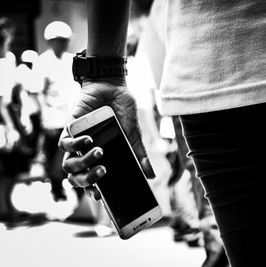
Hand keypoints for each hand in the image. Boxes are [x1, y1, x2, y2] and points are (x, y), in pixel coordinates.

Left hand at [58, 77, 154, 198]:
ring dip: (82, 163)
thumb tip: (151, 175)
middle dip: (87, 180)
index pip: (92, 181)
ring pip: (68, 164)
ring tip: (99, 153)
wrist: (113, 87)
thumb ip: (139, 155)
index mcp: (101, 158)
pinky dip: (75, 144)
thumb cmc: (123, 110)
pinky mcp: (70, 128)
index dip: (93, 191)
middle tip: (103, 173)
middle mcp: (86, 153)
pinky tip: (89, 139)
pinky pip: (64, 144)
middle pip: (77, 177)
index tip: (100, 196)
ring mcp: (77, 142)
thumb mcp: (134, 134)